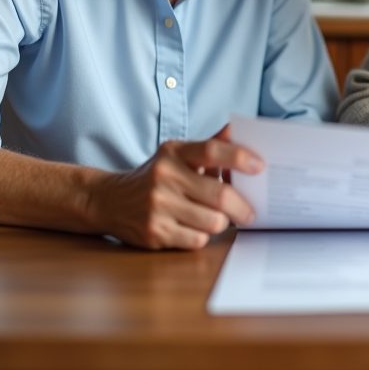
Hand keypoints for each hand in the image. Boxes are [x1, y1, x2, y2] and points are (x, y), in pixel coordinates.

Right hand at [86, 125, 263, 249]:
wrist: (109, 200)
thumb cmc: (154, 176)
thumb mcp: (176, 155)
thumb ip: (209, 146)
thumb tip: (239, 129)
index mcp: (173, 152)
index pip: (212, 151)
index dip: (239, 158)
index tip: (260, 166)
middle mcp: (164, 177)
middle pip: (219, 195)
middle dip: (242, 207)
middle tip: (251, 212)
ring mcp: (158, 206)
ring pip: (212, 222)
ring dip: (221, 223)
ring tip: (217, 218)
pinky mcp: (154, 233)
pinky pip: (197, 240)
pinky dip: (202, 236)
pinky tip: (194, 228)